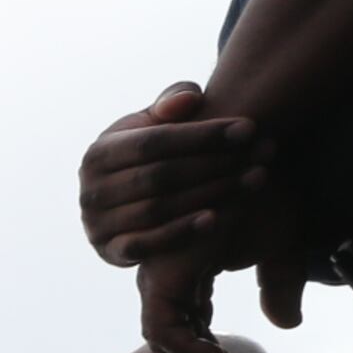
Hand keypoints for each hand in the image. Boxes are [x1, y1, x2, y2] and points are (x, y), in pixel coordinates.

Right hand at [79, 83, 271, 266]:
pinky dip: (179, 233)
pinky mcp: (110, 252)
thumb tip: (189, 100)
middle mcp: (91, 190)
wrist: (121, 203)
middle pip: (159, 177)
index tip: (248, 129)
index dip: (202, 136)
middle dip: (215, 165)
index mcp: (98, 154)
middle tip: (261, 154)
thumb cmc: (145, 156)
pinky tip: (216, 218)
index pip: (153, 143)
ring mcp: (97, 225)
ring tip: (255, 179)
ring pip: (157, 210)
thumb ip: (169, 104)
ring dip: (211, 195)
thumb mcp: (150, 124)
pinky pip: (144, 245)